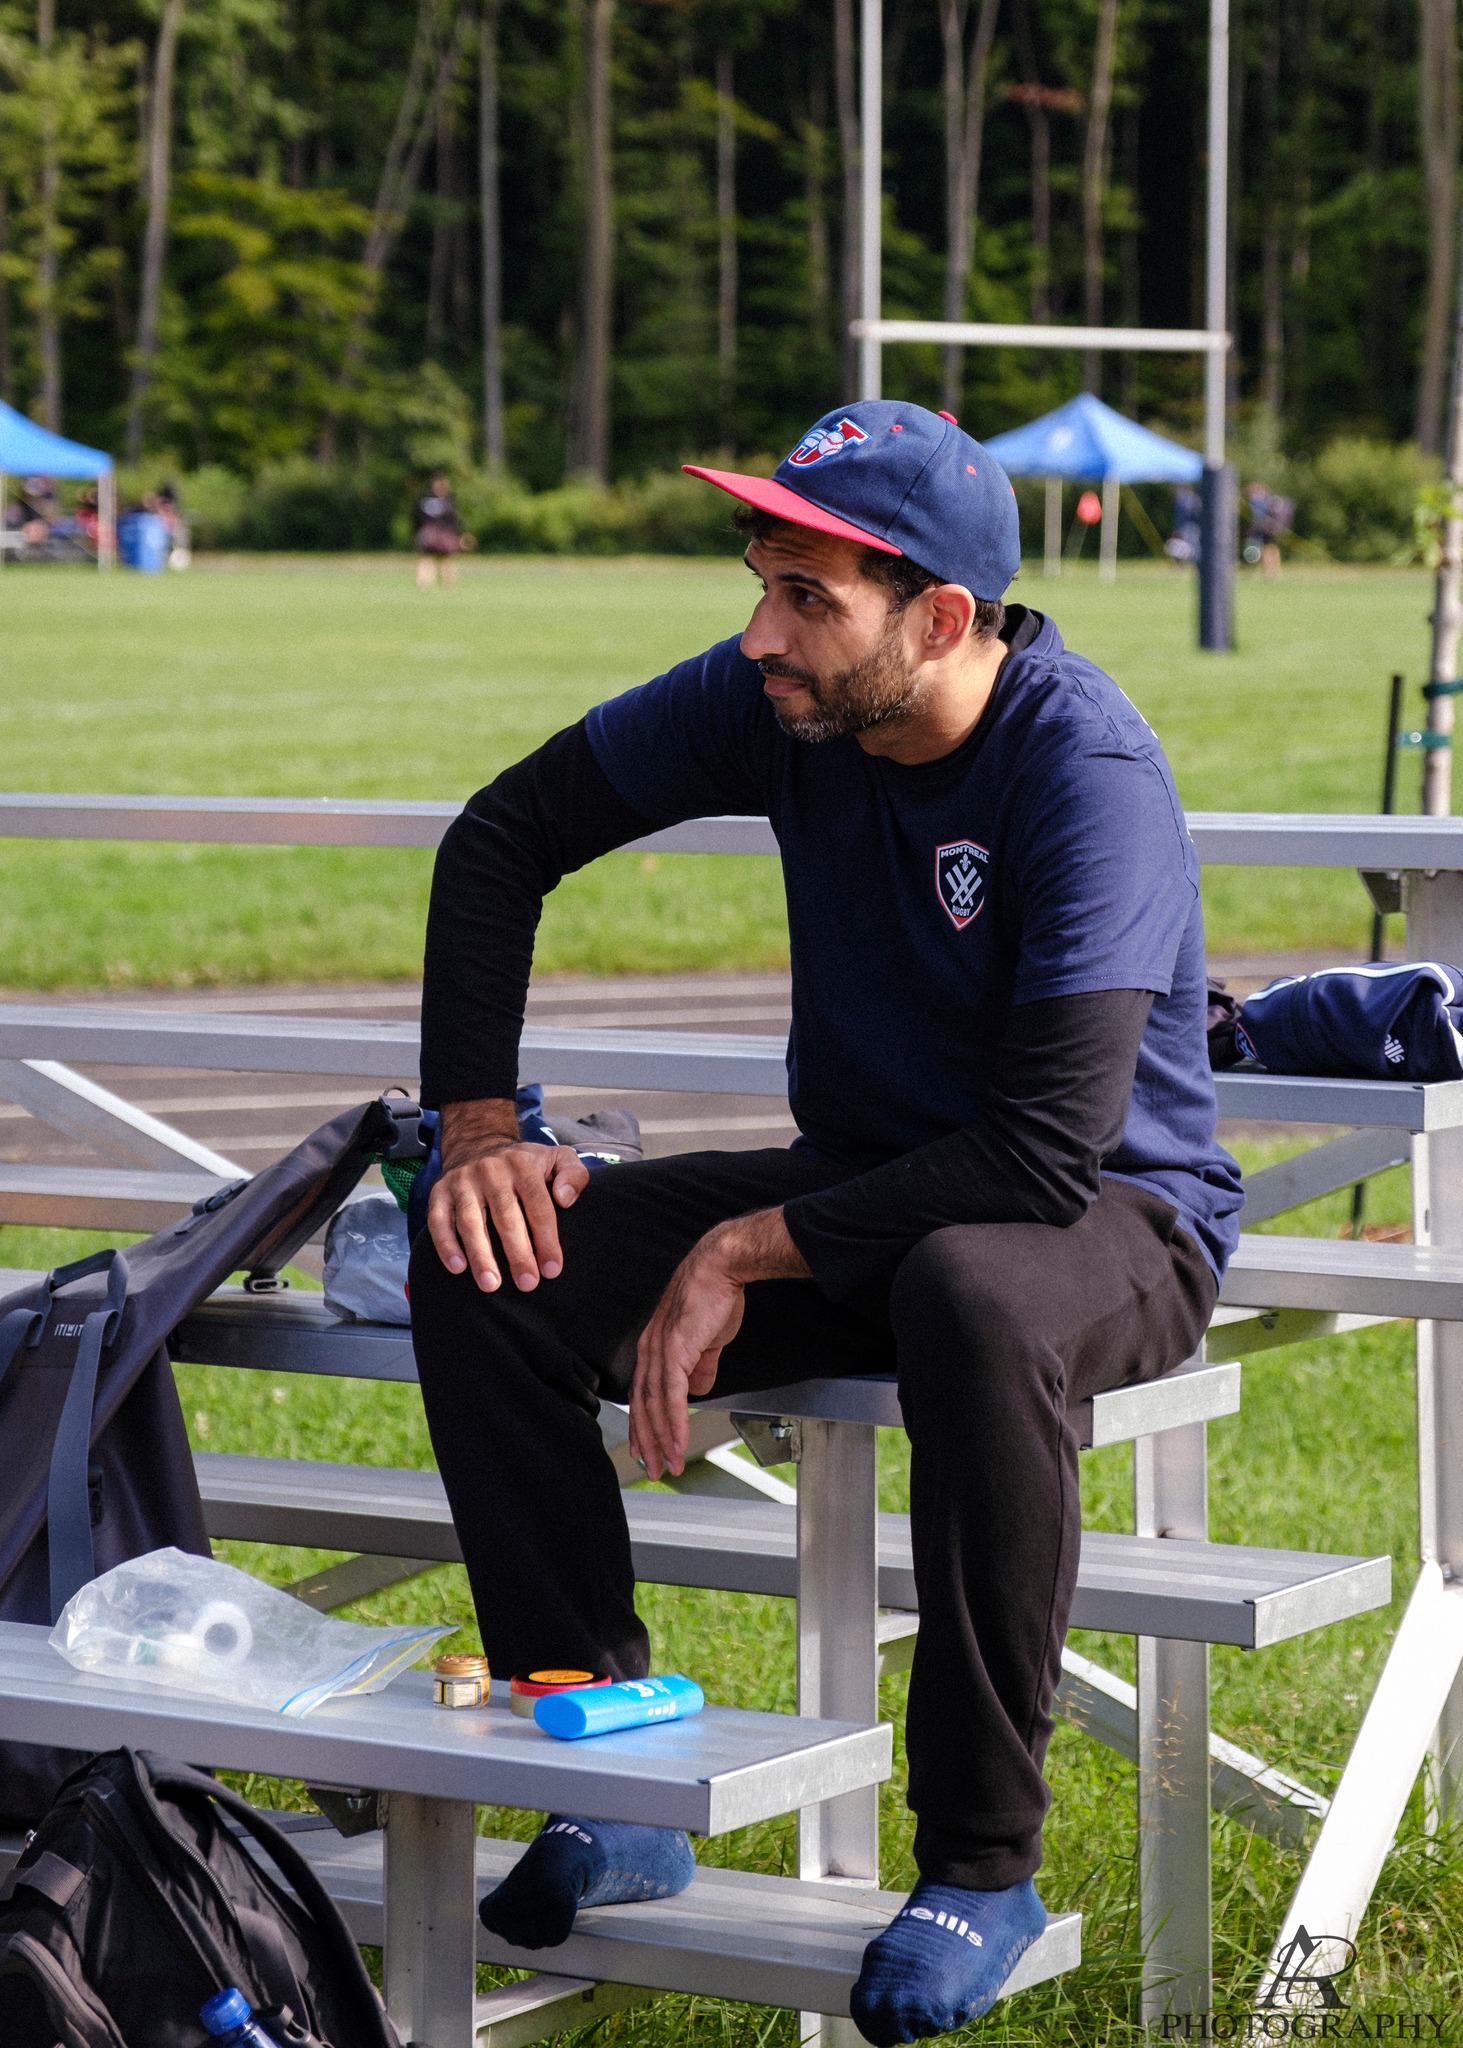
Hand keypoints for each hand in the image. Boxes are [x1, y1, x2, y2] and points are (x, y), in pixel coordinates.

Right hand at [427, 1098, 589, 1291]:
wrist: (478, 1144)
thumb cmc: (525, 1163)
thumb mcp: (557, 1158)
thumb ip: (573, 1175)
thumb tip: (564, 1199)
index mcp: (523, 1164)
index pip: (538, 1205)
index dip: (546, 1240)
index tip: (552, 1269)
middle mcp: (491, 1170)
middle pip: (505, 1216)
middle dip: (517, 1253)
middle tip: (527, 1283)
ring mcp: (462, 1181)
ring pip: (470, 1220)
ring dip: (480, 1254)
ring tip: (491, 1284)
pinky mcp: (439, 1192)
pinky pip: (439, 1220)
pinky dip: (446, 1244)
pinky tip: (458, 1267)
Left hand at [629, 1208, 810, 1480]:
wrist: (721, 1266)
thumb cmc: (714, 1294)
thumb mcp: (707, 1338)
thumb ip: (701, 1364)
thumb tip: (700, 1388)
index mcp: (654, 1346)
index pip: (643, 1394)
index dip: (643, 1424)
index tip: (646, 1448)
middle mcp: (649, 1350)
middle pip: (642, 1406)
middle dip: (647, 1442)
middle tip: (651, 1468)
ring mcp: (660, 1350)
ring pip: (654, 1406)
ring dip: (661, 1440)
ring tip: (667, 1464)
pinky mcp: (675, 1351)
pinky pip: (671, 1397)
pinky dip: (674, 1423)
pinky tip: (678, 1442)